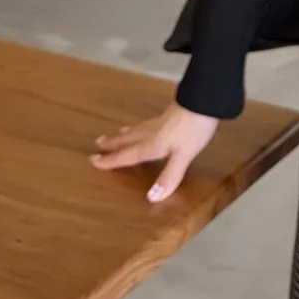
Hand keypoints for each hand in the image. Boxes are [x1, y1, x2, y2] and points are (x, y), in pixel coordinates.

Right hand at [91, 102, 219, 202]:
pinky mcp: (170, 115)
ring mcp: (160, 122)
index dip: (111, 160)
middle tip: (98, 143)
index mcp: (152, 145)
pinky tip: (147, 126)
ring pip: (137, 130)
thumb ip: (169, 176)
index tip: (93, 161)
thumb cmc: (193, 129)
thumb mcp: (183, 156)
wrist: (204, 100)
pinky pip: (147, 124)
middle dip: (113, 143)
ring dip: (125, 134)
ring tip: (117, 134)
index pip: (127, 155)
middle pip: (128, 139)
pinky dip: (139, 127)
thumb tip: (151, 198)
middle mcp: (151, 133)